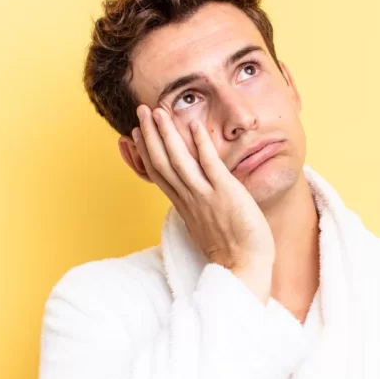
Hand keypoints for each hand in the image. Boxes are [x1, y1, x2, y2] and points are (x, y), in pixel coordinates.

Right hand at [131, 105, 274, 301]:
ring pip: (178, 160)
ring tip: (158, 111)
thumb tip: (194, 198)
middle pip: (162, 162)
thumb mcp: (205, 226)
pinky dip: (201, 144)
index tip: (136, 133)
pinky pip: (210, 164)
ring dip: (167, 134)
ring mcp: (205, 195)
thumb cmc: (230, 250)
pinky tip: (194, 126)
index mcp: (183, 205)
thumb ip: (197, 207)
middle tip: (141, 111)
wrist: (243, 268)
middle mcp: (189, 198)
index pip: (158, 173)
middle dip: (150, 134)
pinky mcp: (225, 193)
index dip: (145, 151)